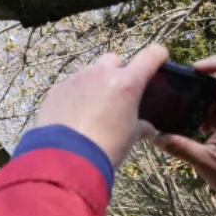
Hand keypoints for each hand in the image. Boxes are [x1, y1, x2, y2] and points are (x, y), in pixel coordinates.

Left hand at [32, 45, 167, 168]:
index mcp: (126, 83)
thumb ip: (141, 126)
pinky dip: (75, 95)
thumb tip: (147, 129)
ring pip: (90, 72)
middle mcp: (101, 74)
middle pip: (114, 60)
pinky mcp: (56, 89)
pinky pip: (70, 86)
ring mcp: (76, 79)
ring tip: (93, 108)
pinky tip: (74, 115)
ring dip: (95, 84)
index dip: (157, 56)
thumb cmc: (106, 147)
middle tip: (118, 94)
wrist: (66, 159)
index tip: (159, 59)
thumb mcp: (130, 136)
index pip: (150, 56)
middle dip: (118, 72)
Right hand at [154, 55, 215, 199]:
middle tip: (183, 98)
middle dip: (202, 86)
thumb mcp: (204, 163)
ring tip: (192, 120)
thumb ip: (179, 147)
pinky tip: (202, 128)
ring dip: (205, 102)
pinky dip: (211, 112)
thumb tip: (154, 136)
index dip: (215, 64)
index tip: (194, 69)